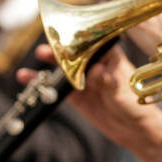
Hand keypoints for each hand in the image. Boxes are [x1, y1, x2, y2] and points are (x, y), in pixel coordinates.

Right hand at [18, 45, 161, 148]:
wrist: (133, 130)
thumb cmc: (134, 106)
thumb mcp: (123, 93)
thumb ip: (109, 81)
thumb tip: (98, 69)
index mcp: (111, 56)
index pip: (94, 41)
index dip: (81, 36)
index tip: (69, 31)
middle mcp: (95, 64)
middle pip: (75, 51)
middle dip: (62, 46)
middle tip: (53, 43)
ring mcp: (84, 80)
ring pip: (64, 67)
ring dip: (50, 61)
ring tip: (39, 54)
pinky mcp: (75, 96)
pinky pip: (56, 88)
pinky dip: (42, 84)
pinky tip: (27, 78)